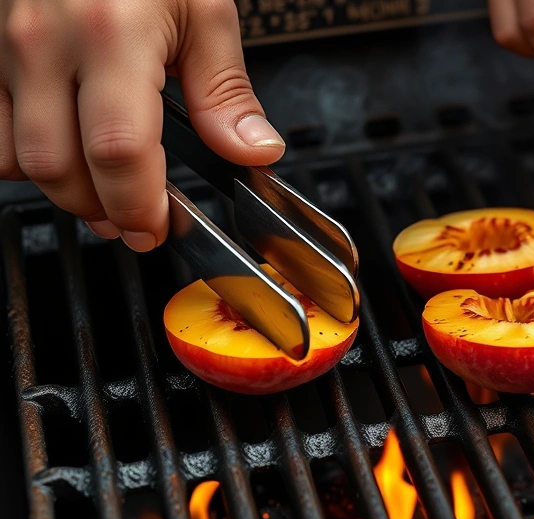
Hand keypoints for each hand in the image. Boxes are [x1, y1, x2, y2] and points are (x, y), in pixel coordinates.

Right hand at [0, 0, 284, 251]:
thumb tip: (253, 151)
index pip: (119, 152)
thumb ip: (224, 92)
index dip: (139, 205)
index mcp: (111, 36)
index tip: (158, 226)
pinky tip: (68, 155)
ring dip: (64, 192)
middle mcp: (45, 44)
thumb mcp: (203, 11)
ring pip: (17, 158)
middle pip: (59, 169)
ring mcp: (5, 49)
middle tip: (139, 222)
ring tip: (108, 197)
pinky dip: (27, 159)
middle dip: (103, 211)